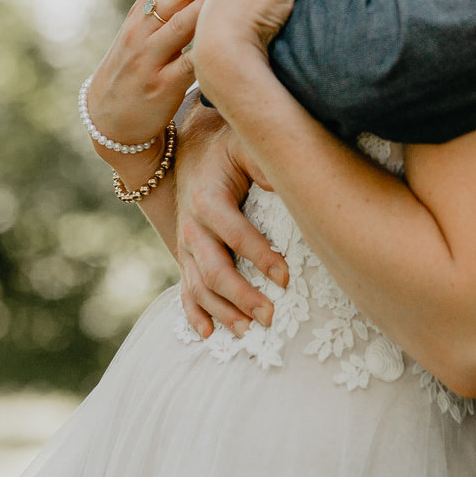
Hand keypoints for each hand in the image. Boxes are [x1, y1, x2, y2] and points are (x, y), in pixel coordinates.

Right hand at [85, 0, 225, 150]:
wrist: (107, 121)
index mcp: (140, 12)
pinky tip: (237, 39)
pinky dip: (212, 49)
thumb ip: (168, 8)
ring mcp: (148, 57)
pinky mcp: (160, 86)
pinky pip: (190, 63)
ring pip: (184, 22)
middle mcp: (141, 30)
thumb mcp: (142, 34)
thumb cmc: (135, 71)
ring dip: (215, 3)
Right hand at [172, 102, 287, 337]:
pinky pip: (186, 289)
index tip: (286, 278)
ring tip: (247, 331)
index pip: (236, 234)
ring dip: (222, 311)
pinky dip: (194, 313)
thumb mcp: (245, 143)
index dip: (261, 257)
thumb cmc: (227, 146)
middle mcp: (192, 226)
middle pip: (215, 269)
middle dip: (242, 296)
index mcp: (208, 199)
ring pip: (199, 286)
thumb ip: (265, 161)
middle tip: (270, 317)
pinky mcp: (186, 254)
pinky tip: (208, 333)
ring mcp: (186, 244)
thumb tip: (289, 185)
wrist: (191, 146)